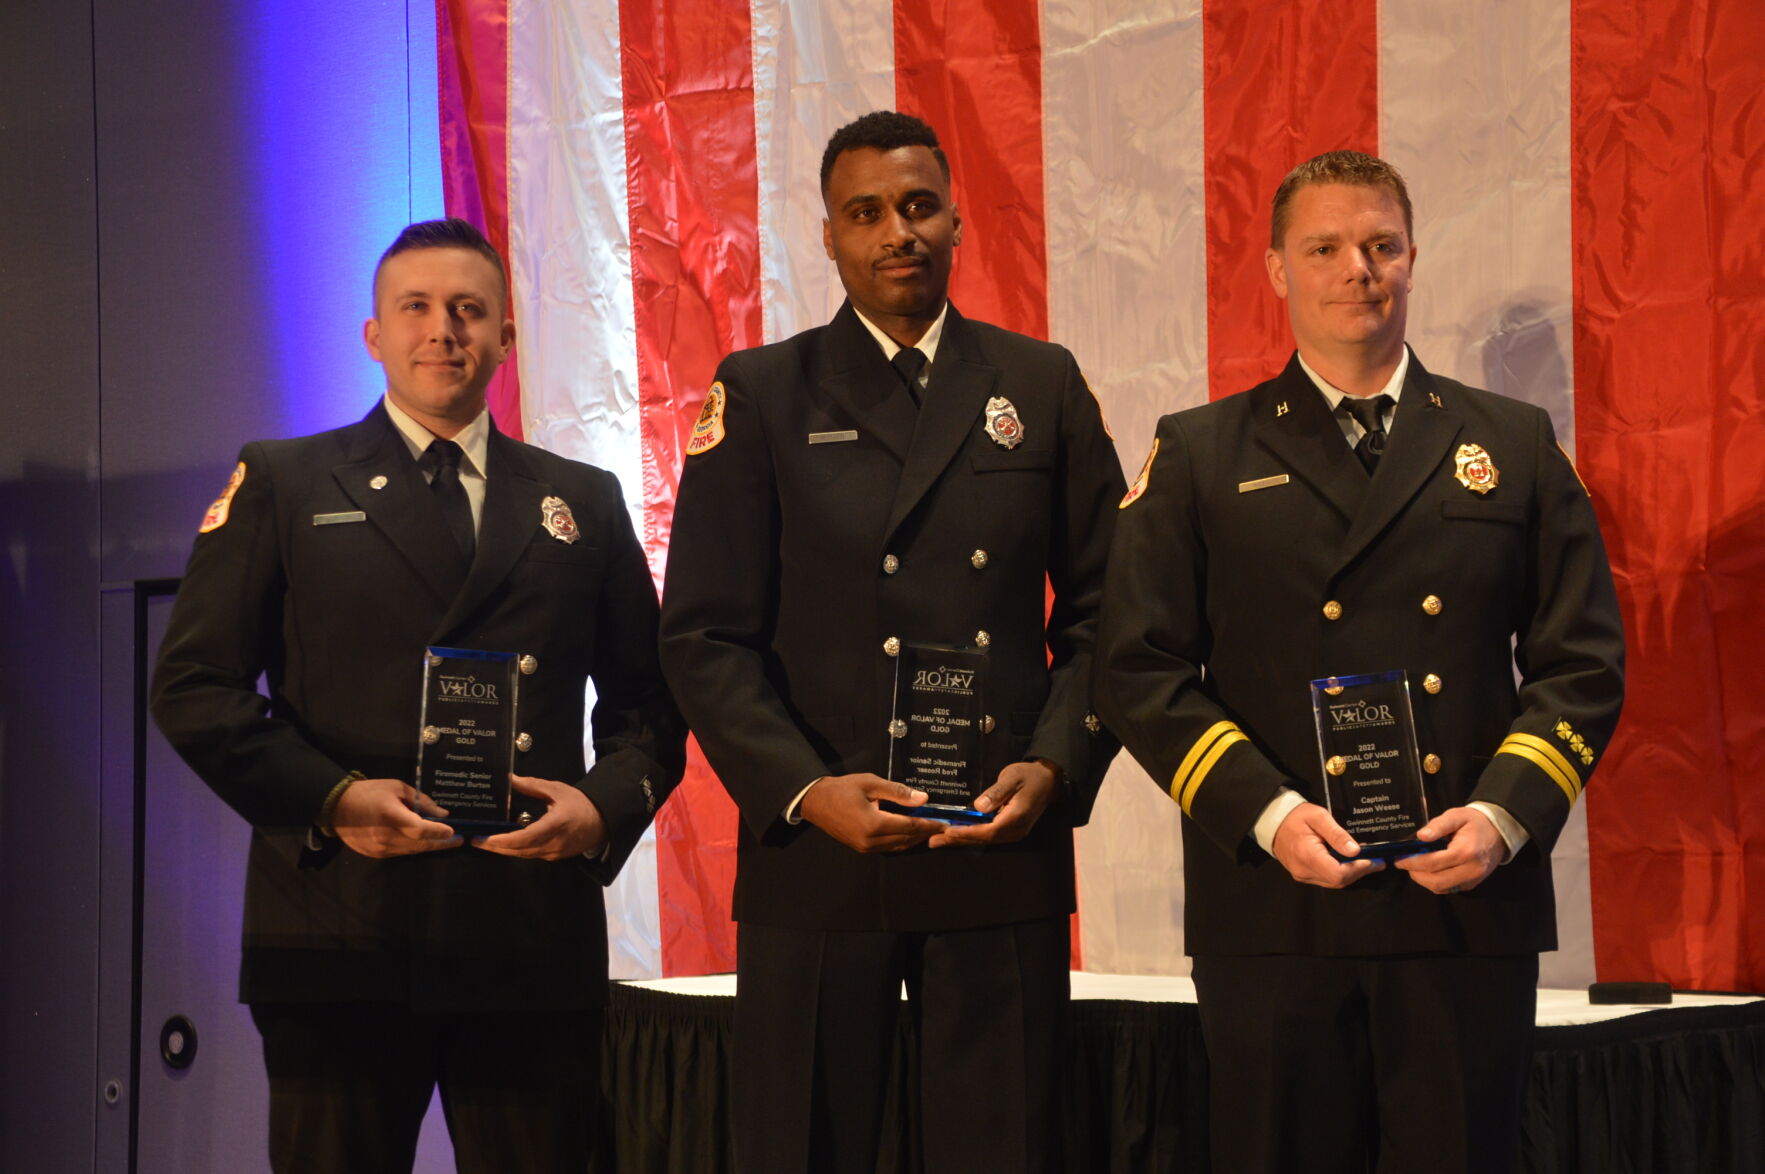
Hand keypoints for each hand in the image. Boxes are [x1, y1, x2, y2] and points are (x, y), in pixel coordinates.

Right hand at [331, 777, 460, 857]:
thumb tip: (441, 814)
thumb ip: (421, 801)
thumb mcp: (397, 788)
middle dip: (441, 843)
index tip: (453, 832)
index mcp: (391, 816)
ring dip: (428, 846)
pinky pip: (400, 852)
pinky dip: (413, 847)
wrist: (337, 807)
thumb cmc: (369, 792)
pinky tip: (422, 841)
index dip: (438, 832)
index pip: (420, 829)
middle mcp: (386, 836)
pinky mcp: (375, 855)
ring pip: (412, 851)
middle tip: (458, 841)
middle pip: (420, 844)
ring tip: (444, 841)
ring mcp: (380, 848)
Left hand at [473, 774, 608, 860]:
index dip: (502, 841)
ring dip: (504, 850)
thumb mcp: (557, 790)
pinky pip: (531, 855)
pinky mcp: (555, 857)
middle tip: (475, 841)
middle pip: (519, 851)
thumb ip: (533, 786)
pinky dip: (516, 850)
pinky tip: (505, 843)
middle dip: (495, 847)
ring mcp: (555, 853)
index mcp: (555, 825)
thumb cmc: (580, 803)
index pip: (523, 838)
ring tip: (485, 842)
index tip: (484, 838)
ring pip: (523, 855)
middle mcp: (554, 843)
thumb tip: (510, 779)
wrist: (603, 821)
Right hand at [799, 773, 944, 853]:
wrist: (816, 801)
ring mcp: (865, 848)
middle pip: (906, 839)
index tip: (944, 823)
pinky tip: (911, 834)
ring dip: (916, 839)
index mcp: (873, 824)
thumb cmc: (843, 788)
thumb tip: (923, 799)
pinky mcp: (862, 849)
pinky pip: (888, 848)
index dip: (929, 825)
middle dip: (926, 833)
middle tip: (943, 828)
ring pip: (899, 846)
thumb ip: (897, 792)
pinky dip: (903, 841)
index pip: (909, 826)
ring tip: (931, 830)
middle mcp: (871, 841)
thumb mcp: (871, 784)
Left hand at [930, 760, 1059, 847]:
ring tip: (938, 841)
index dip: (966, 833)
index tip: (947, 832)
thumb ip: (996, 792)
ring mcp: (1014, 832)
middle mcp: (1015, 830)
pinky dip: (972, 836)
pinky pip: (989, 836)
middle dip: (958, 841)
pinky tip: (956, 835)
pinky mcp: (1010, 830)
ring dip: (962, 840)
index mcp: (1016, 817)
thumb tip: (978, 807)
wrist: (1048, 781)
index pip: (988, 831)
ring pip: (985, 840)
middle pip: (984, 840)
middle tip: (933, 841)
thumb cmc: (1029, 776)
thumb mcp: (1012, 778)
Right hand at [1270, 802, 1383, 887]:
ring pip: (1334, 883)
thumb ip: (1337, 834)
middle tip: (1376, 862)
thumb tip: (1356, 851)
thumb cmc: (1296, 816)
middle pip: (1339, 881)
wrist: (1273, 822)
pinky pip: (1326, 879)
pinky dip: (1340, 873)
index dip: (1359, 869)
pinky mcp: (1302, 875)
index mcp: (1308, 856)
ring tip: (1366, 862)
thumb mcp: (1318, 817)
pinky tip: (1349, 863)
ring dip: (1352, 874)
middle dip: (1360, 872)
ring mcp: (1302, 875)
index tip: (1374, 859)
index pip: (1339, 873)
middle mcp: (1304, 871)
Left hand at [1395, 806, 1505, 893]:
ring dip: (1424, 880)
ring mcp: (1473, 880)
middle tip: (1405, 863)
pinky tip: (1429, 870)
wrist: (1500, 832)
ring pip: (1441, 888)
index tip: (1399, 859)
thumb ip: (1438, 825)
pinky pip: (1449, 889)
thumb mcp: (1457, 815)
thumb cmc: (1475, 822)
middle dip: (1415, 874)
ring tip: (1415, 866)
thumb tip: (1420, 836)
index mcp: (1466, 852)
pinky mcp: (1472, 884)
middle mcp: (1471, 870)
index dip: (1412, 863)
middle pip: (1436, 881)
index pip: (1433, 863)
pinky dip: (1435, 882)